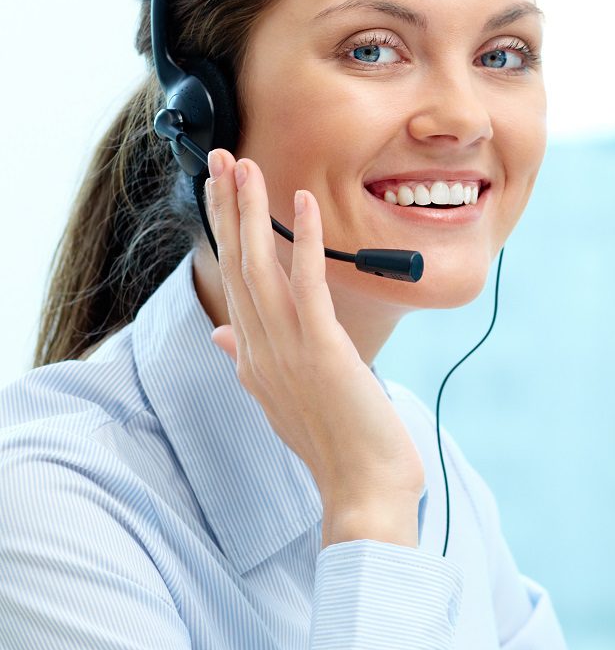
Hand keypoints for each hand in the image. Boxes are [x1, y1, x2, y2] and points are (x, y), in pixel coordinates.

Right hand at [203, 148, 426, 511]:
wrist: (362, 491)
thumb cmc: (337, 448)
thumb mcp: (284, 401)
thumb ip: (251, 364)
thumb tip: (222, 338)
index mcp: (252, 361)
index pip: (231, 283)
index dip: (223, 233)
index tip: (219, 192)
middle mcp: (259, 351)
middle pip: (234, 266)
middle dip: (225, 209)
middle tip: (217, 158)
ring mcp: (287, 350)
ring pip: (258, 267)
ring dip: (250, 212)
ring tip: (243, 164)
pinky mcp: (322, 350)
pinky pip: (308, 284)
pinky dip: (304, 241)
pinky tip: (302, 203)